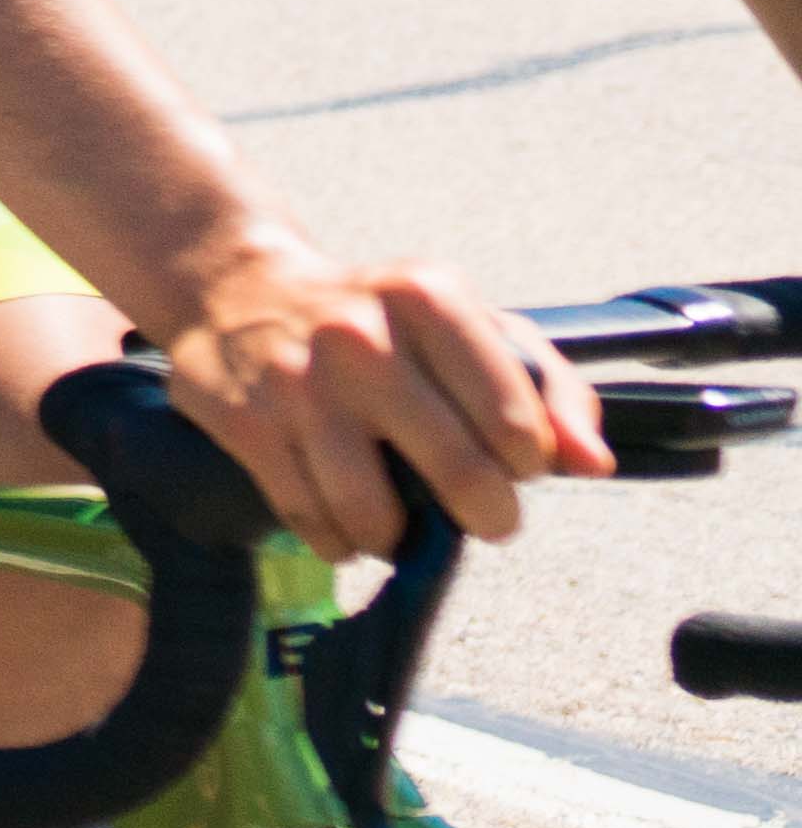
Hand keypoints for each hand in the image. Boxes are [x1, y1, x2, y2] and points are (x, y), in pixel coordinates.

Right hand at [163, 239, 599, 559]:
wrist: (235, 287)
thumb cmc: (378, 317)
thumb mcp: (468, 322)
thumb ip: (550, 388)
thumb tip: (592, 465)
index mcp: (428, 298)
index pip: (516, 422)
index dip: (528, 462)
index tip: (513, 462)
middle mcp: (360, 336)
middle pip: (459, 472)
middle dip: (487, 515)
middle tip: (485, 517)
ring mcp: (297, 383)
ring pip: (374, 512)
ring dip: (400, 537)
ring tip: (404, 523)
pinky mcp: (245, 423)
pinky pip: (311, 519)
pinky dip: (340, 540)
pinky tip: (346, 519)